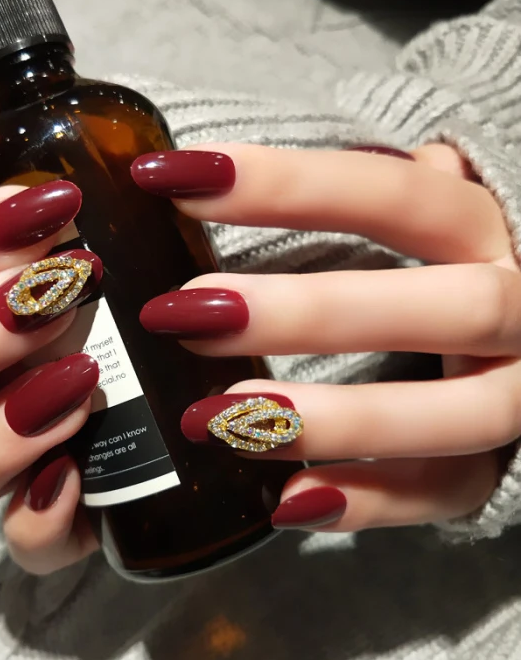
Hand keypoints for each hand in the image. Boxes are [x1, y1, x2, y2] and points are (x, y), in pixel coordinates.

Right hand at [0, 96, 100, 573]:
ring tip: (78, 382)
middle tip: (59, 294)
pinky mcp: (62, 508)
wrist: (209, 319)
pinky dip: (39, 518)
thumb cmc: (131, 247)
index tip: (46, 214)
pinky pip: (24, 544)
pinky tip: (78, 474)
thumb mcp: (81, 176)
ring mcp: (4, 455)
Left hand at [132, 143, 516, 530]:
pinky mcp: (501, 466)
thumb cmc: (457, 266)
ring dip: (330, 421)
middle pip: (441, 307)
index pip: (394, 195)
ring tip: (209, 419)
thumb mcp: (438, 217)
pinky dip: (372, 501)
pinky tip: (285, 503)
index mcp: (489, 231)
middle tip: (183, 313)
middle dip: (307, 313)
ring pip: (453, 415)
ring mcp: (520, 394)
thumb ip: (401, 192)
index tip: (173, 178)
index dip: (286, 183)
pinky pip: (449, 492)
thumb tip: (373, 157)